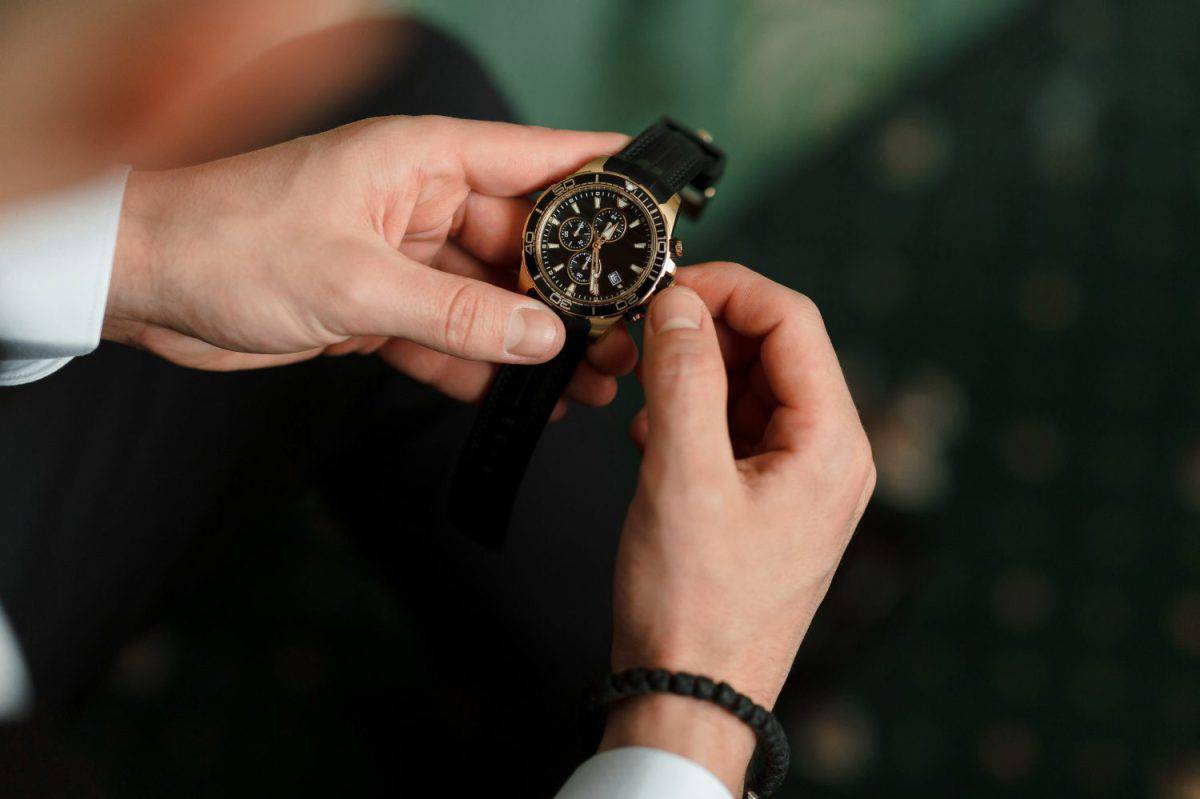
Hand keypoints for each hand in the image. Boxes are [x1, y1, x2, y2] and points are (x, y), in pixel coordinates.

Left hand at [103, 116, 637, 410]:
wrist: (143, 283)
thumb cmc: (229, 241)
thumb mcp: (358, 281)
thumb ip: (459, 314)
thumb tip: (542, 340)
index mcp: (422, 160)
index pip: (537, 160)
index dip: (604, 183)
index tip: (660, 211)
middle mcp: (419, 202)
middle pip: (525, 244)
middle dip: (577, 293)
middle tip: (626, 335)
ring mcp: (401, 255)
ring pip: (491, 298)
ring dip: (536, 341)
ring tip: (595, 379)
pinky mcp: (378, 305)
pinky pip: (449, 337)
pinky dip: (481, 368)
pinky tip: (526, 396)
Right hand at [601, 264, 874, 793]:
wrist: (691, 692)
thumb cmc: (695, 605)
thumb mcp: (681, 475)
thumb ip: (681, 376)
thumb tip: (676, 305)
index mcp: (832, 444)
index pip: (792, 322)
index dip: (728, 290)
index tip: (668, 287)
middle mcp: (830, 456)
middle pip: (774, 351)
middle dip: (706, 333)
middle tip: (644, 334)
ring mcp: (801, 480)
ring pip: (751, 388)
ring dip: (695, 375)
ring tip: (644, 394)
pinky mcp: (769, 500)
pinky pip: (737, 428)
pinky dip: (694, 415)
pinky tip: (653, 435)